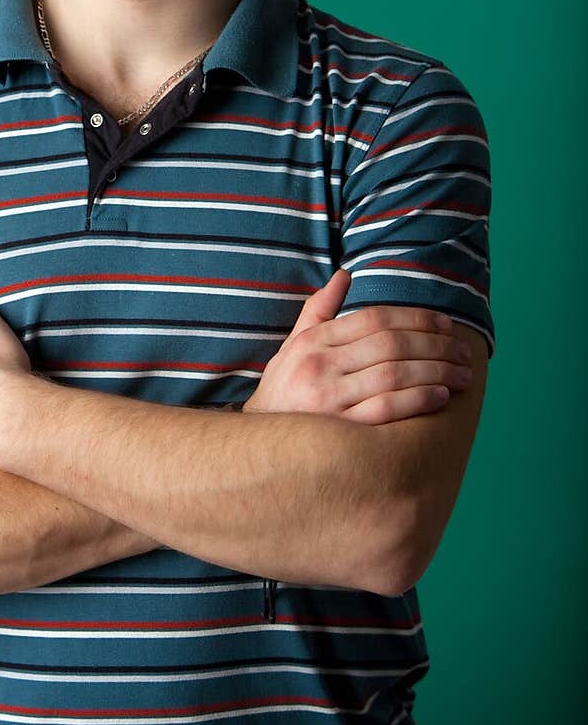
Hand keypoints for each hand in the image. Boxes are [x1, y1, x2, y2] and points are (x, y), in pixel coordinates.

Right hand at [243, 270, 471, 423]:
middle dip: (436, 344)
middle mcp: (319, 366)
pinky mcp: (340, 432)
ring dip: (437, 371)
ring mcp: (329, 399)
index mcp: (313, 342)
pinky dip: (419, 399)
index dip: (416, 318)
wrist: (259, 449)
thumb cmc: (283, 393)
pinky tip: (442, 395)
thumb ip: (319, 311)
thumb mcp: (292, 347)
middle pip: (390, 344)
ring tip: (463, 374)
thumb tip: (345, 275)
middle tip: (464, 351)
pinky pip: (388, 409)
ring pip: (395, 374)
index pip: (374, 319)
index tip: (446, 324)